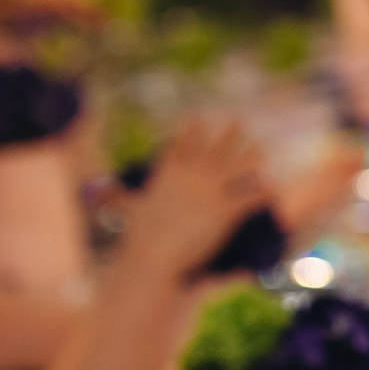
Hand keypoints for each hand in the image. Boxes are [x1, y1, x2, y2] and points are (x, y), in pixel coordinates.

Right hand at [117, 121, 269, 281]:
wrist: (156, 253)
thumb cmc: (140, 235)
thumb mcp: (128, 208)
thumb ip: (116, 196)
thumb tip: (97, 189)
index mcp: (169, 173)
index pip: (181, 145)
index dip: (190, 130)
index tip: (197, 116)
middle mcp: (192, 177)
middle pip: (214, 149)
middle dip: (227, 135)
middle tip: (238, 121)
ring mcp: (211, 191)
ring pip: (237, 167)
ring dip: (249, 157)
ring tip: (260, 149)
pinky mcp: (226, 211)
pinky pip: (250, 196)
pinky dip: (262, 191)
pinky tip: (272, 189)